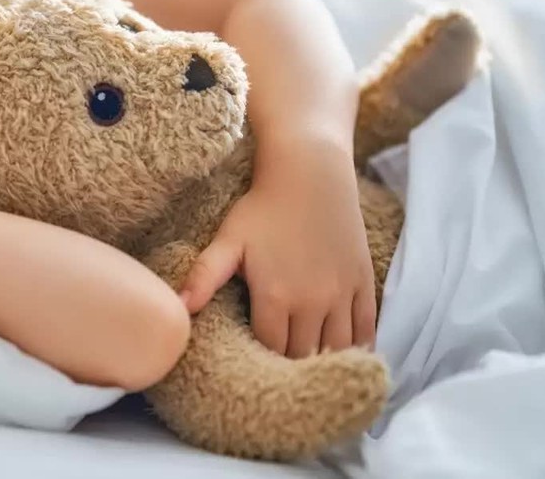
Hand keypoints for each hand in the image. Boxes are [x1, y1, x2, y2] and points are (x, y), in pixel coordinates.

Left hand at [178, 139, 375, 356]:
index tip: (252, 362)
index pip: (269, 349)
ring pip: (336, 348)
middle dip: (289, 366)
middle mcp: (312, 301)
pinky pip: (365, 328)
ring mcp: (342, 294)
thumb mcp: (228, 240)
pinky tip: (345, 356)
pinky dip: (357, 347)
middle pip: (302, 354)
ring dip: (323, 360)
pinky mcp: (363, 282)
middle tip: (279, 372)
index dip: (260, 359)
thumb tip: (179, 308)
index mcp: (275, 296)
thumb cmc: (262, 206)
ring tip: (309, 368)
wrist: (310, 173)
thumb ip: (205, 276)